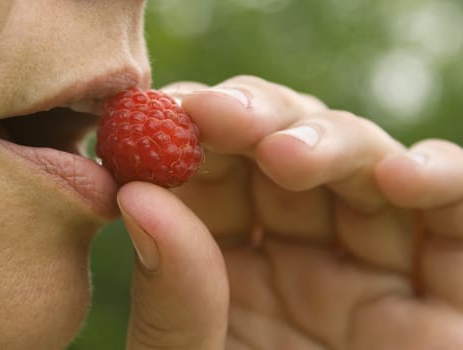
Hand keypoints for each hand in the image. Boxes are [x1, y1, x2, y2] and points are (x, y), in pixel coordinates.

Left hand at [117, 76, 462, 348]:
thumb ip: (169, 296)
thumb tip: (138, 195)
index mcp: (231, 261)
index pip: (213, 170)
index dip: (187, 132)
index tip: (161, 113)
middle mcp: (301, 249)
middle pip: (283, 146)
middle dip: (252, 119)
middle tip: (214, 116)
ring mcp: (374, 260)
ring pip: (361, 159)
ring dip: (328, 140)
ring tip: (286, 156)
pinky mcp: (448, 283)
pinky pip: (454, 207)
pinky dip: (439, 178)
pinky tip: (402, 178)